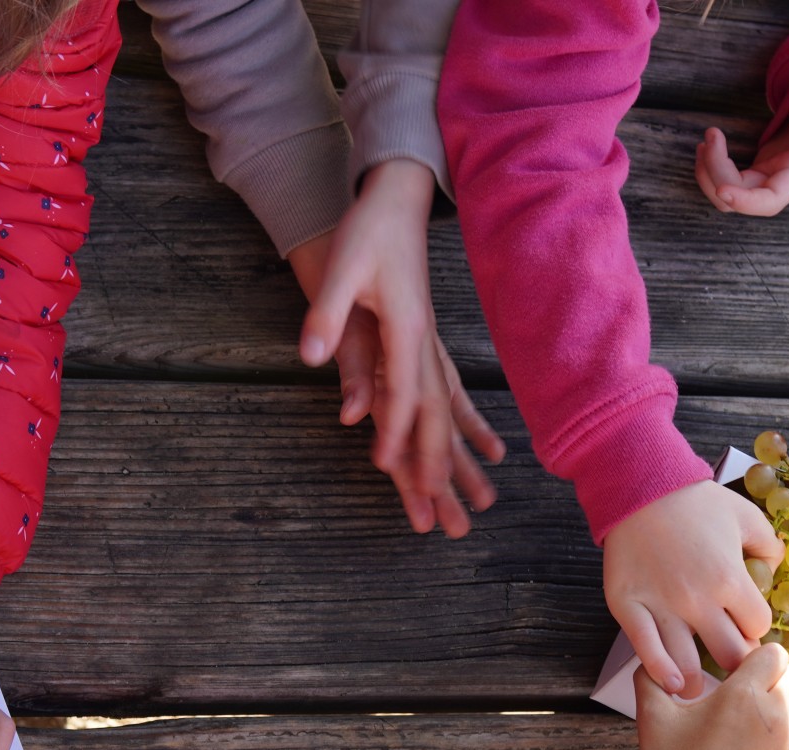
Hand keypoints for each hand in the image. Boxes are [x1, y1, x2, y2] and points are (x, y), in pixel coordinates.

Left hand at [288, 159, 504, 536]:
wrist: (396, 199)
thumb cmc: (368, 232)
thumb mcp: (340, 270)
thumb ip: (327, 315)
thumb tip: (312, 358)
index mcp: (408, 330)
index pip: (403, 393)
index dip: (396, 433)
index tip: (389, 470)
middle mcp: (426, 344)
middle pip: (436, 416)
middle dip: (439, 465)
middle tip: (443, 511)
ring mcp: (430, 345)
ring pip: (446, 413)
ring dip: (455, 457)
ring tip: (473, 497)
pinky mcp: (425, 342)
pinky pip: (445, 396)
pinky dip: (459, 427)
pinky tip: (475, 450)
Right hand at [603, 481, 781, 693]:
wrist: (640, 488)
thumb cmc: (695, 501)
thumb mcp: (747, 515)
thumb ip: (770, 547)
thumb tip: (773, 572)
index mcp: (730, 579)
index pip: (757, 627)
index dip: (755, 627)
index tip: (746, 624)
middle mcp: (698, 600)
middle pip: (730, 655)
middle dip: (737, 663)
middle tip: (733, 664)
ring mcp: (661, 607)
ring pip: (689, 666)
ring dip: (701, 681)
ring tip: (703, 687)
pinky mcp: (628, 608)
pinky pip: (647, 653)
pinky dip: (662, 674)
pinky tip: (673, 684)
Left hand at [694, 84, 788, 216]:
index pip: (771, 201)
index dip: (745, 202)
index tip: (723, 190)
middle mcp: (778, 184)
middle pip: (740, 197)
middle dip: (717, 171)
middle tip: (711, 134)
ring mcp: (763, 182)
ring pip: (727, 197)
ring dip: (708, 174)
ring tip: (705, 141)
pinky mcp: (753, 175)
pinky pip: (726, 184)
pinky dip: (711, 169)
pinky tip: (707, 147)